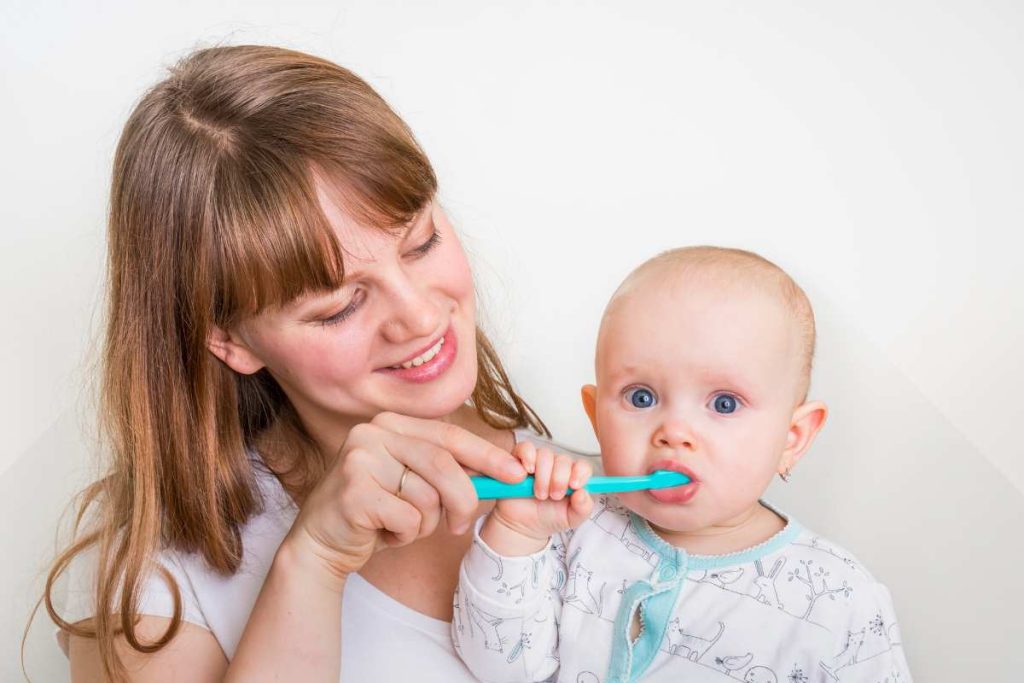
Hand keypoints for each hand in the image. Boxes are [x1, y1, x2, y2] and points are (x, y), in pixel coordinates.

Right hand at [281, 412, 527, 587]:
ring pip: (428, 497)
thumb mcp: (414, 483)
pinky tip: (384, 533)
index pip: (451, 435)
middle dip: (463, 500)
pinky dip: (405, 536)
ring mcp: (360, 460)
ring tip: (401, 525)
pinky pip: (408, 519)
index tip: (516, 474)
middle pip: (444, 465)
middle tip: (460, 525)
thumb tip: (505, 472)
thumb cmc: (378, 512)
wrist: (323, 543)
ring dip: (425, 524)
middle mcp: (373, 433)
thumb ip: (448, 472)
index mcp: (391, 424)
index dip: (488, 455)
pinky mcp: (354, 492)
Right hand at [481, 442, 593, 555]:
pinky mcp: (520, 460)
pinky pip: (525, 448)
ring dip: (543, 475)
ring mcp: (539, 462)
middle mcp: (556, 466)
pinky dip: (528, 457)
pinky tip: (528, 472)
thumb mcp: (571, 519)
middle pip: (563, 460)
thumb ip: (583, 508)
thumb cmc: (549, 518)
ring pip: (545, 454)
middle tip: (554, 496)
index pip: (582, 466)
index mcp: (572, 477)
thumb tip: (583, 493)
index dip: (580, 473)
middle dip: (559, 479)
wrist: (523, 525)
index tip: (574, 486)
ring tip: (539, 494)